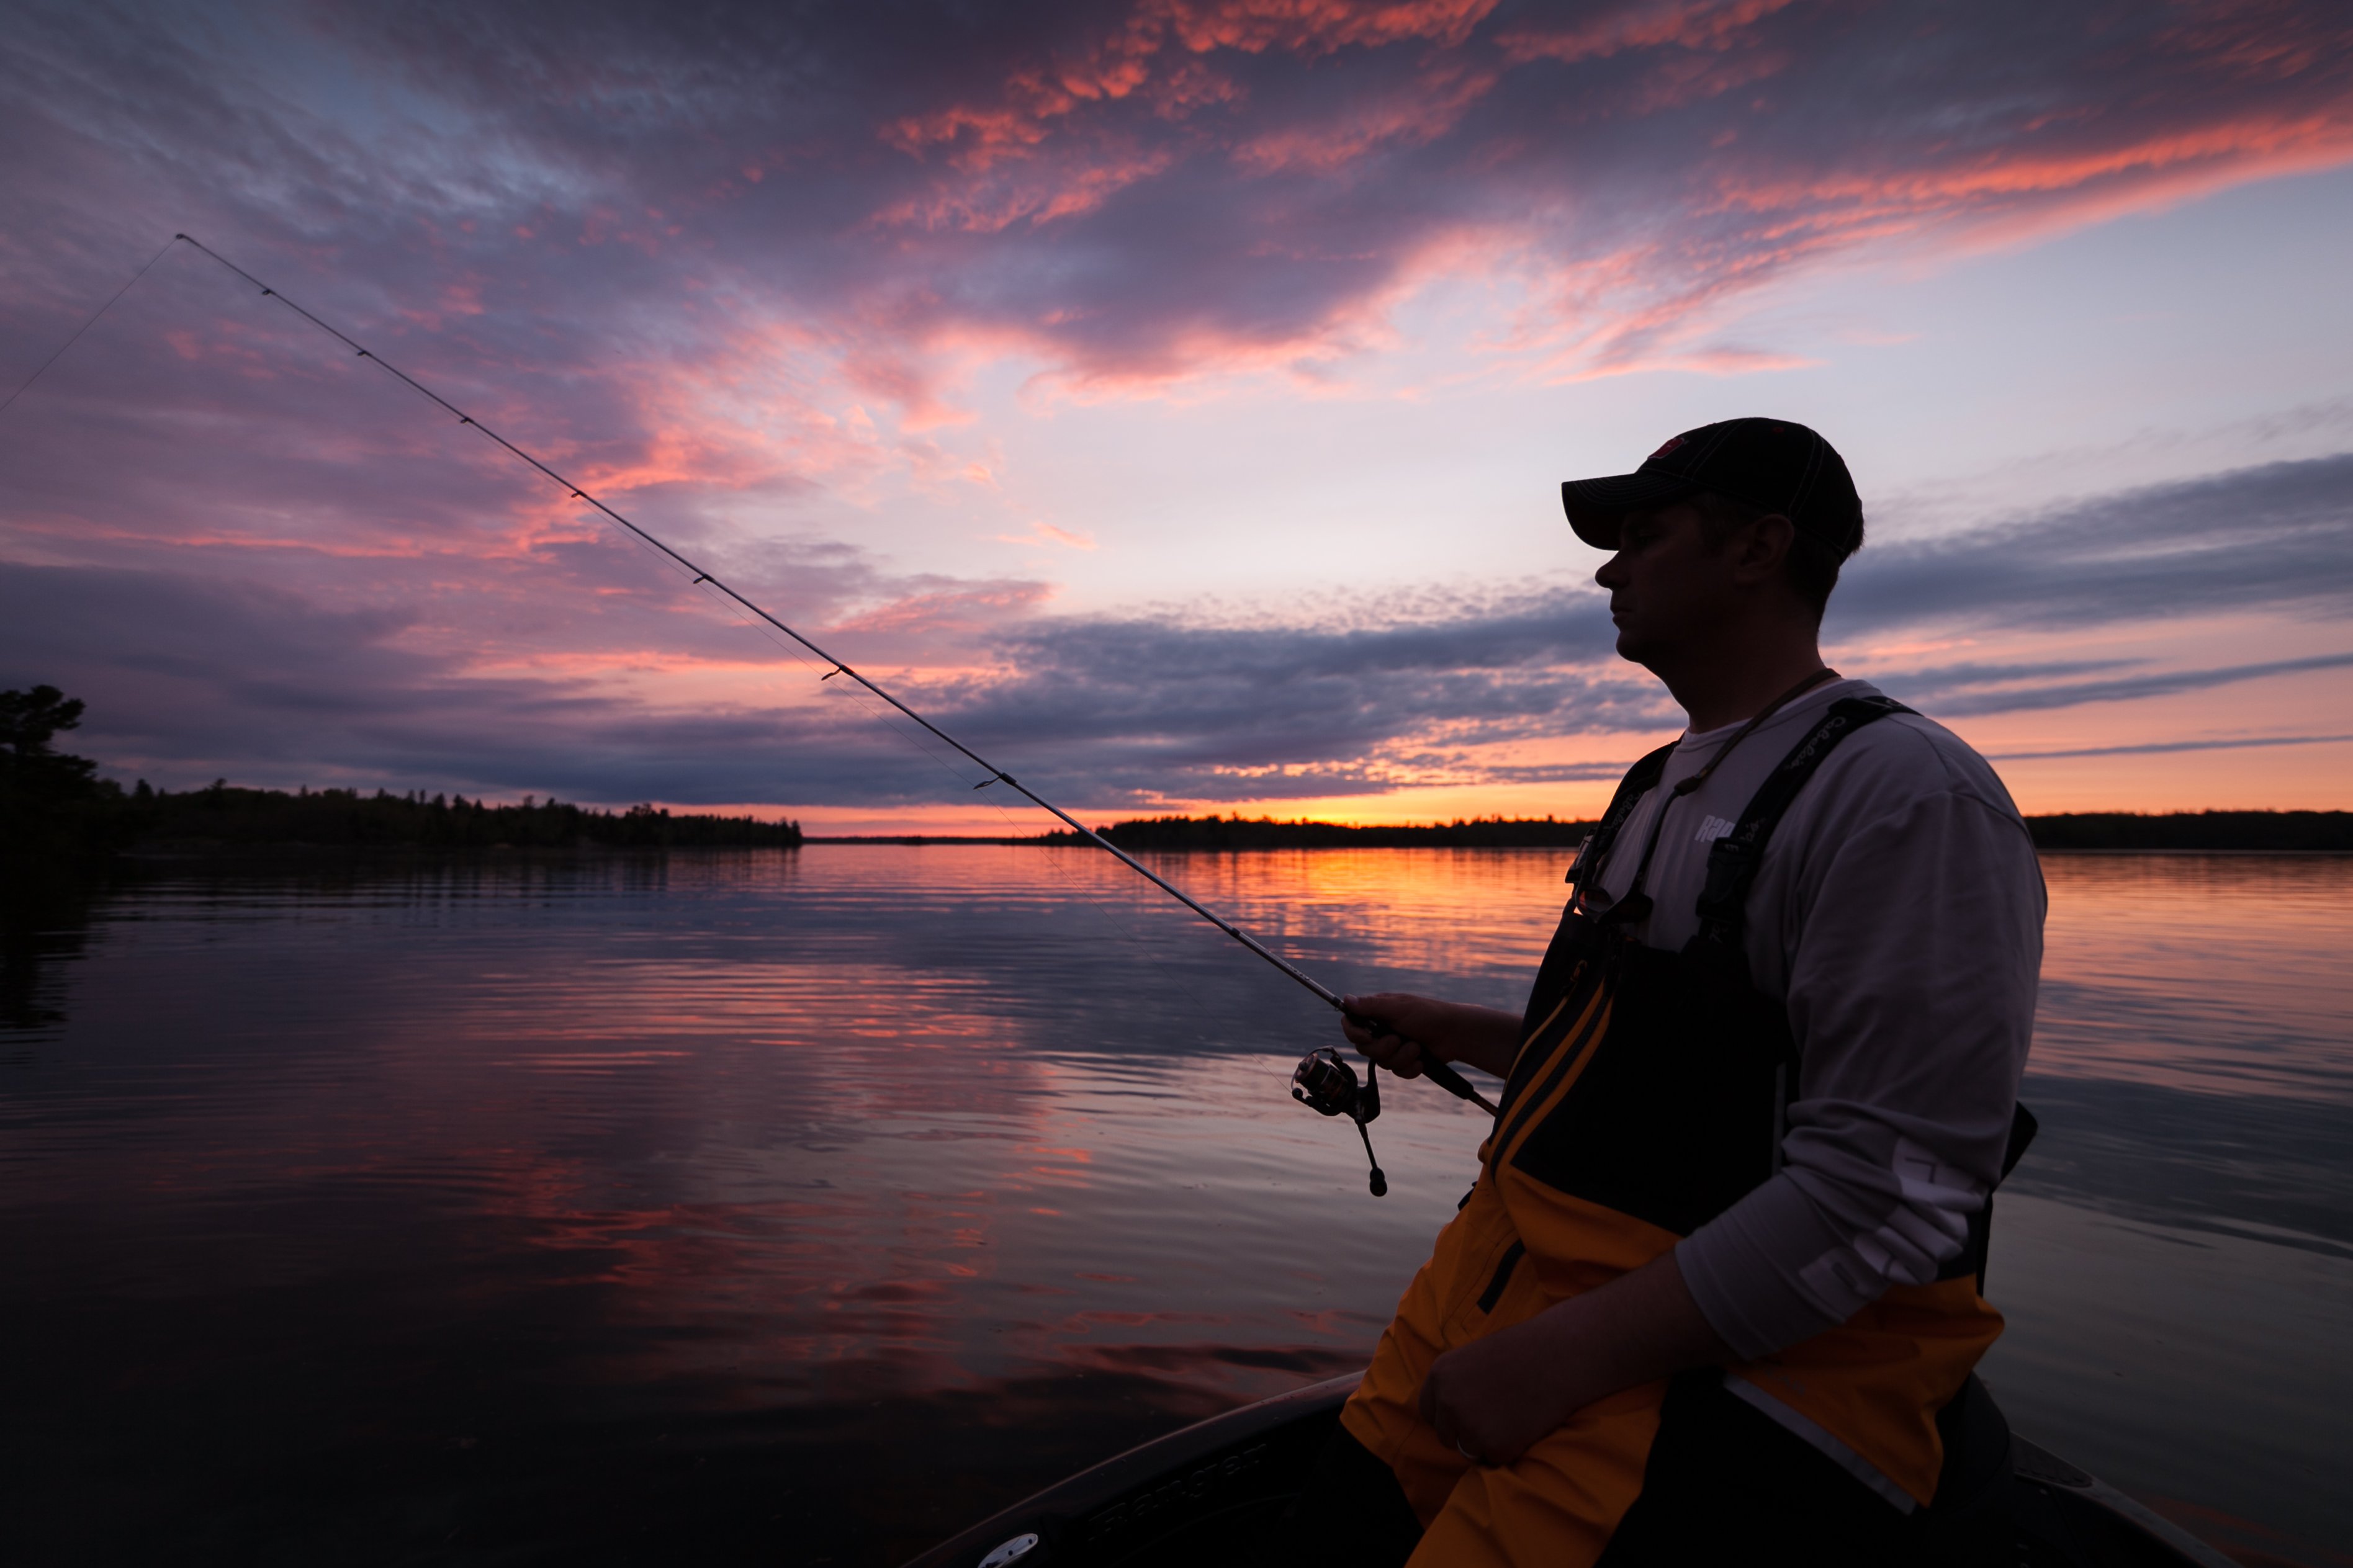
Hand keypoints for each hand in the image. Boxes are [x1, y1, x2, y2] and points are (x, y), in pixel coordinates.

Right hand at [1340, 993, 1523, 1081]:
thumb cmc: (1430, 1015)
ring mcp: (1393, 1047)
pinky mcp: (1404, 1061)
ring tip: (1417, 1048)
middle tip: (1398, 1040)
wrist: (1456, 1035)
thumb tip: (1346, 999)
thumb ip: (1372, 1006)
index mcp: (1377, 1013)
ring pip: (1382, 1063)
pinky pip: (1397, 1072)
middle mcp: (1381, 1030)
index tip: (1366, 1036)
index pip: (1351, 1025)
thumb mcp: (1400, 1008)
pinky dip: (1410, 1068)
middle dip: (1384, 1048)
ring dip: (1401, 1057)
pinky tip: (1421, 1060)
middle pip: (1364, 1049)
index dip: (1354, 1033)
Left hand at [1415, 1251, 1733, 1467]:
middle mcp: (1447, 1394)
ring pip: (1472, 1452)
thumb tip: (1480, 1377)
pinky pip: (1496, 1464)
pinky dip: (1516, 1451)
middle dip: (1477, 1428)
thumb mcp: (1507, 1344)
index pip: (1429, 1407)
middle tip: (1518, 1407)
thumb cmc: (1553, 1336)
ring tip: (1531, 1410)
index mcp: (1447, 1365)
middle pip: (1448, 1434)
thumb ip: (1483, 1367)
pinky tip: (1539, 1422)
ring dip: (1498, 1440)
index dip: (1457, 1410)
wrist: (1585, 1341)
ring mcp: (1466, 1419)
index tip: (1488, 1402)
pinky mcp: (1492, 1441)